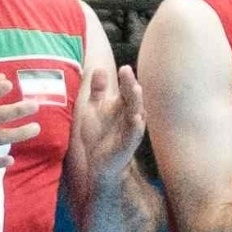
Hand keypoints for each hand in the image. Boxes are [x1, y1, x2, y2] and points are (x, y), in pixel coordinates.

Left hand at [69, 58, 145, 184]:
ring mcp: (131, 130)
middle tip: (127, 71)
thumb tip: (99, 69)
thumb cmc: (99, 134)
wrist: (98, 163)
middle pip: (133, 97)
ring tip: (136, 89)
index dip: (126, 79)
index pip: (126, 89)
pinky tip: (137, 117)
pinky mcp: (129, 144)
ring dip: (137, 101)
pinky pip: (134, 134)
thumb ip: (98, 90)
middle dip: (131, 84)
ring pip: (136, 112)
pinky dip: (136, 125)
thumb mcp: (94, 109)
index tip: (124, 68)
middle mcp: (130, 115)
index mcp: (122, 106)